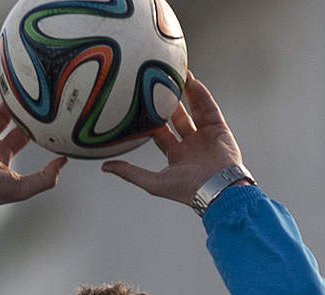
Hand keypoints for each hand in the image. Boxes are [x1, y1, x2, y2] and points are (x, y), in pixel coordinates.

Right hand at [0, 72, 68, 211]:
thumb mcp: (24, 187)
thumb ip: (47, 177)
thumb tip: (65, 160)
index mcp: (0, 155)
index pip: (18, 133)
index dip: (29, 120)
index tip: (41, 106)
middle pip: (1, 115)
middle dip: (12, 101)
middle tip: (24, 84)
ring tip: (4, 73)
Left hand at [101, 72, 247, 204]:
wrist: (217, 189)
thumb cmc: (186, 189)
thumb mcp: (152, 182)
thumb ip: (129, 173)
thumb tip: (104, 167)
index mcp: (176, 157)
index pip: (160, 134)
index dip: (151, 119)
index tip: (140, 104)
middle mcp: (191, 145)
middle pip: (177, 118)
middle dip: (168, 102)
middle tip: (158, 84)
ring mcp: (205, 136)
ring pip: (194, 110)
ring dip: (187, 93)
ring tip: (177, 75)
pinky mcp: (219, 129)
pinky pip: (210, 108)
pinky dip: (202, 95)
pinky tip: (193, 82)